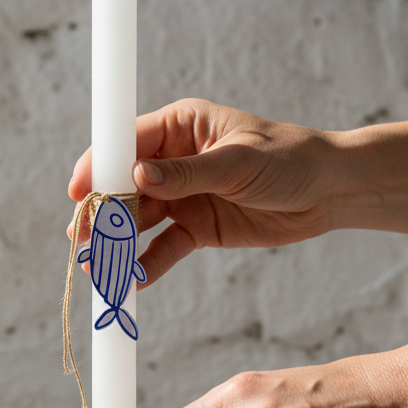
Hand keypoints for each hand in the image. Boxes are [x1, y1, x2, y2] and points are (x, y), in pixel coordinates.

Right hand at [68, 99, 343, 286]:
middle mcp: (173, 161)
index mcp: (180, 127)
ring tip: (98, 267)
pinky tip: (132, 280)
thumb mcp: (238, 163)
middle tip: (82, 240)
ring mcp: (182, 196)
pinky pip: (163, 248)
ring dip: (117, 244)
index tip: (78, 191)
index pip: (125, 143)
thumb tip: (138, 175)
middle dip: (101, 213)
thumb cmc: (288, 159)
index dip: (97, 166)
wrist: (329, 191)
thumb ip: (187, 173)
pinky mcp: (196, 228)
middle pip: (123, 186)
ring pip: (138, 221)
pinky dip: (147, 264)